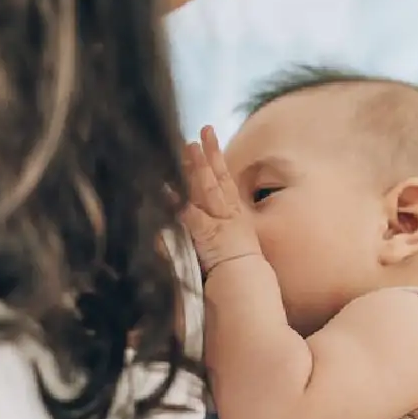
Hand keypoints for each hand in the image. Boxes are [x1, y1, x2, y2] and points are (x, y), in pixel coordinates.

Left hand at [179, 125, 260, 273]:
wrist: (247, 285)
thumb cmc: (237, 268)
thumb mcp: (225, 241)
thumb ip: (206, 227)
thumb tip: (184, 212)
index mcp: (234, 214)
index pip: (223, 180)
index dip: (215, 157)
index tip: (205, 138)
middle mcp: (228, 214)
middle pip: (217, 178)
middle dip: (207, 155)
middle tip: (200, 133)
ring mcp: (220, 223)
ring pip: (208, 190)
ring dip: (198, 168)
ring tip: (190, 148)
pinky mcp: (210, 236)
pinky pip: (194, 217)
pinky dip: (182, 205)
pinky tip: (170, 190)